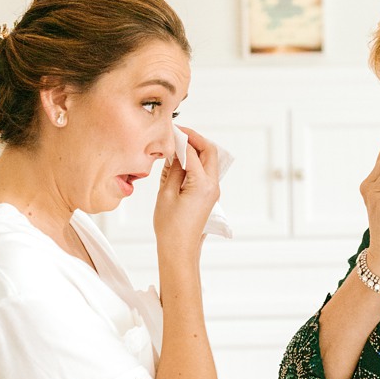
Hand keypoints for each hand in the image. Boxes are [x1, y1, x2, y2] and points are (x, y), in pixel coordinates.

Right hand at [154, 125, 220, 255]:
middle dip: (195, 139)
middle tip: (178, 133)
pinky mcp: (208, 196)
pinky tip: (178, 163)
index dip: (182, 138)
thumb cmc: (171, 226)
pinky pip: (204, 172)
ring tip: (175, 147)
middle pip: (210, 152)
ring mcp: (212, 191)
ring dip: (194, 151)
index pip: (194, 152)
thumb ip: (173, 169)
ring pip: (208, 162)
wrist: (180, 249)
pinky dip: (193, 163)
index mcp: (203, 184)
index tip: (171, 130)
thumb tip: (176, 152)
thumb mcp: (166, 193)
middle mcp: (213, 185)